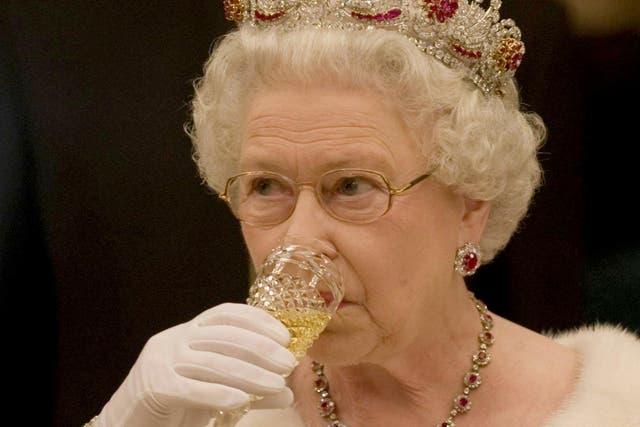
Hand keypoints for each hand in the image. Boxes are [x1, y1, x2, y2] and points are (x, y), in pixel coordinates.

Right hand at [94, 303, 296, 426]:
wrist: (128, 424)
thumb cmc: (176, 405)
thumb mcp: (217, 392)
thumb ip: (249, 389)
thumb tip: (287, 393)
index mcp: (189, 331)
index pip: (226, 313)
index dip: (258, 320)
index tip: (284, 336)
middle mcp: (175, 338)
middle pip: (224, 335)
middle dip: (261, 348)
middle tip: (289, 363)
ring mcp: (162, 360)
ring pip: (212, 362)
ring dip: (250, 374)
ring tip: (276, 385)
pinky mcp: (153, 386)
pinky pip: (190, 388)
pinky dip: (218, 393)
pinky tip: (242, 401)